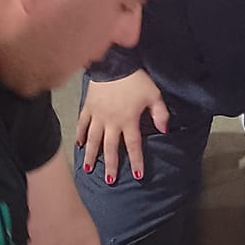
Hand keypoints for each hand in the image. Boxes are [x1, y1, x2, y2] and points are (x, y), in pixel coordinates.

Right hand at [77, 70, 168, 184]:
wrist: (113, 63)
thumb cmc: (135, 79)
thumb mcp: (153, 95)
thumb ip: (160, 113)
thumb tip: (164, 130)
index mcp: (128, 120)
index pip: (133, 145)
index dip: (136, 161)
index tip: (137, 175)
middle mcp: (111, 122)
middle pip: (110, 148)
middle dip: (111, 165)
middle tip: (109, 181)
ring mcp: (98, 116)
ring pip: (93, 140)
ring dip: (91, 155)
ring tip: (89, 169)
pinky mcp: (88, 107)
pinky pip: (82, 123)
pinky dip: (80, 134)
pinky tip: (80, 144)